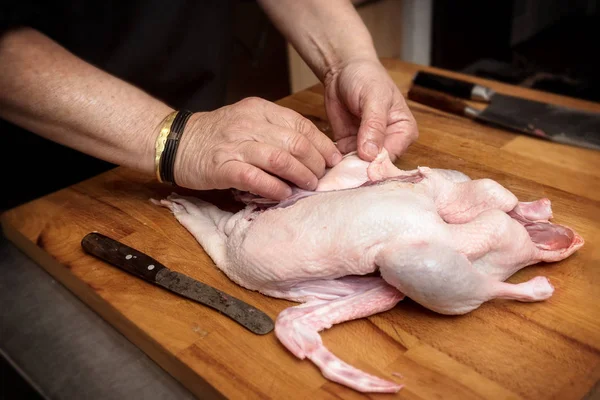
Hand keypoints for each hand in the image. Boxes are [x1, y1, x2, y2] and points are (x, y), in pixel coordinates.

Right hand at [173, 97, 342, 199]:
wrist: (177, 141)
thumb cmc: (218, 135)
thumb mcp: (249, 121)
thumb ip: (276, 131)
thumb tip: (311, 151)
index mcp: (260, 110)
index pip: (301, 125)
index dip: (322, 145)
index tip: (333, 160)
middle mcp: (249, 124)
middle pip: (295, 143)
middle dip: (315, 163)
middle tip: (321, 177)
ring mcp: (235, 145)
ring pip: (280, 159)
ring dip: (300, 175)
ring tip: (308, 186)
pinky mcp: (223, 167)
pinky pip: (256, 178)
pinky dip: (274, 187)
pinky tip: (283, 194)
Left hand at [324, 58, 418, 161]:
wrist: (342, 70)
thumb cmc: (366, 77)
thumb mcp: (373, 98)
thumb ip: (374, 125)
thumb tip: (371, 154)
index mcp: (403, 132)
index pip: (392, 157)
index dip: (376, 165)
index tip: (359, 167)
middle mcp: (389, 143)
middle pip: (376, 166)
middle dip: (359, 170)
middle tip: (342, 174)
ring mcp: (368, 147)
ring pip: (358, 168)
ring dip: (345, 170)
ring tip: (332, 171)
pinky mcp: (349, 147)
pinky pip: (343, 162)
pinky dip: (335, 164)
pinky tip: (325, 164)